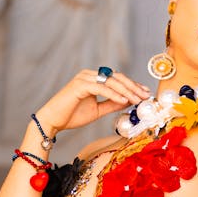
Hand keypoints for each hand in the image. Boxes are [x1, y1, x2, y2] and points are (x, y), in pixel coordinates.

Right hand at [33, 69, 150, 134]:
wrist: (52, 121)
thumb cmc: (71, 115)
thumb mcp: (98, 110)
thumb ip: (112, 104)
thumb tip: (129, 101)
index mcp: (93, 79)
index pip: (117, 79)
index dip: (132, 86)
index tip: (144, 93)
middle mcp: (89, 75)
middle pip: (117, 77)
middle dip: (133, 87)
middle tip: (145, 96)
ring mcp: (84, 78)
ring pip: (111, 82)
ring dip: (127, 91)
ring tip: (138, 100)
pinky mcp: (80, 85)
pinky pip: (102, 88)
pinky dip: (114, 94)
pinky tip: (124, 101)